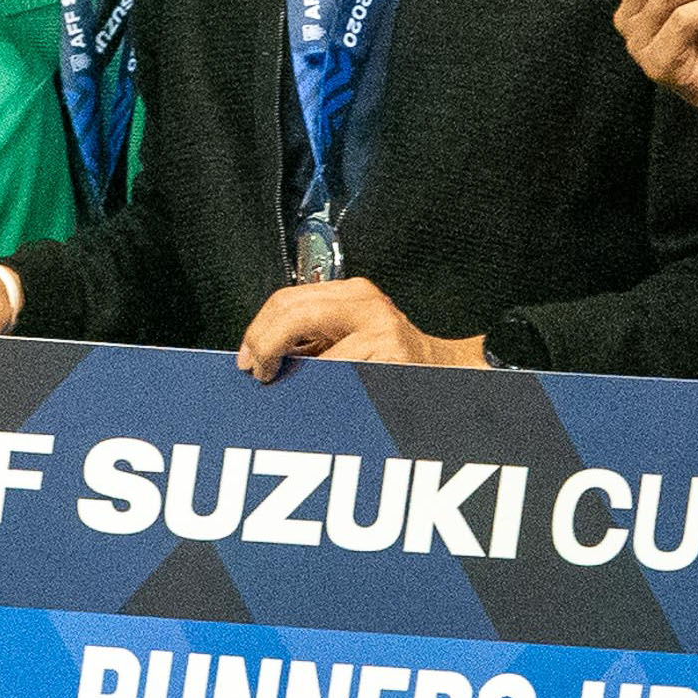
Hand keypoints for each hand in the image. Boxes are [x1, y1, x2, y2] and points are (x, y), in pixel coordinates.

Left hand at [237, 277, 480, 380]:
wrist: (448, 372)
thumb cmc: (395, 358)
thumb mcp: (352, 334)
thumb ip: (313, 337)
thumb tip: (260, 355)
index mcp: (352, 294)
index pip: (287, 300)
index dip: (258, 331)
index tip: (248, 358)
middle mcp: (366, 305)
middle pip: (292, 314)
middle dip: (265, 346)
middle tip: (259, 374)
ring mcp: (382, 332)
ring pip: (315, 355)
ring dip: (294, 380)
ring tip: (287, 393)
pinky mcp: (392, 360)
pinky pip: (341, 381)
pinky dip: (323, 395)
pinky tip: (321, 403)